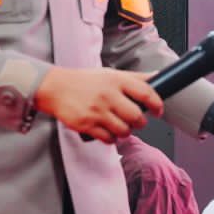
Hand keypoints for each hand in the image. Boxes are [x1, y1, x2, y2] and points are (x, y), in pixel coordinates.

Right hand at [34, 67, 162, 143]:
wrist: (55, 88)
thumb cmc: (84, 81)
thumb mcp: (110, 74)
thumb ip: (134, 78)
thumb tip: (157, 77)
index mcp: (116, 80)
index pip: (146, 92)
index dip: (156, 104)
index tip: (158, 111)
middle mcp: (108, 95)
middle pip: (136, 116)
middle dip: (140, 123)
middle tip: (137, 121)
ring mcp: (97, 111)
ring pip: (124, 130)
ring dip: (126, 132)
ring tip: (121, 126)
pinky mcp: (87, 124)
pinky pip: (108, 139)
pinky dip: (112, 139)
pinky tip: (109, 132)